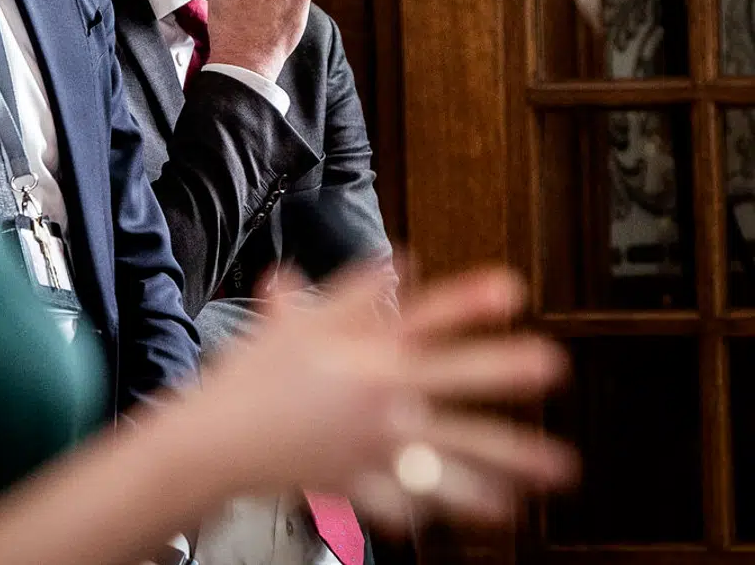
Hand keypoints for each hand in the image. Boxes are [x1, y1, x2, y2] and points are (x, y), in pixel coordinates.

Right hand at [184, 264, 576, 528]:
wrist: (216, 440)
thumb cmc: (251, 378)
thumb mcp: (294, 326)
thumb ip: (350, 296)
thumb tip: (394, 263)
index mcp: (359, 353)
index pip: (420, 318)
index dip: (465, 302)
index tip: (511, 289)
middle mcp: (376, 396)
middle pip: (450, 380)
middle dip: (503, 371)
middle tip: (552, 364)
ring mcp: (375, 444)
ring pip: (454, 451)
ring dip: (510, 462)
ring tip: (558, 468)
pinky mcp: (367, 482)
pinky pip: (420, 499)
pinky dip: (456, 507)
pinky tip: (497, 512)